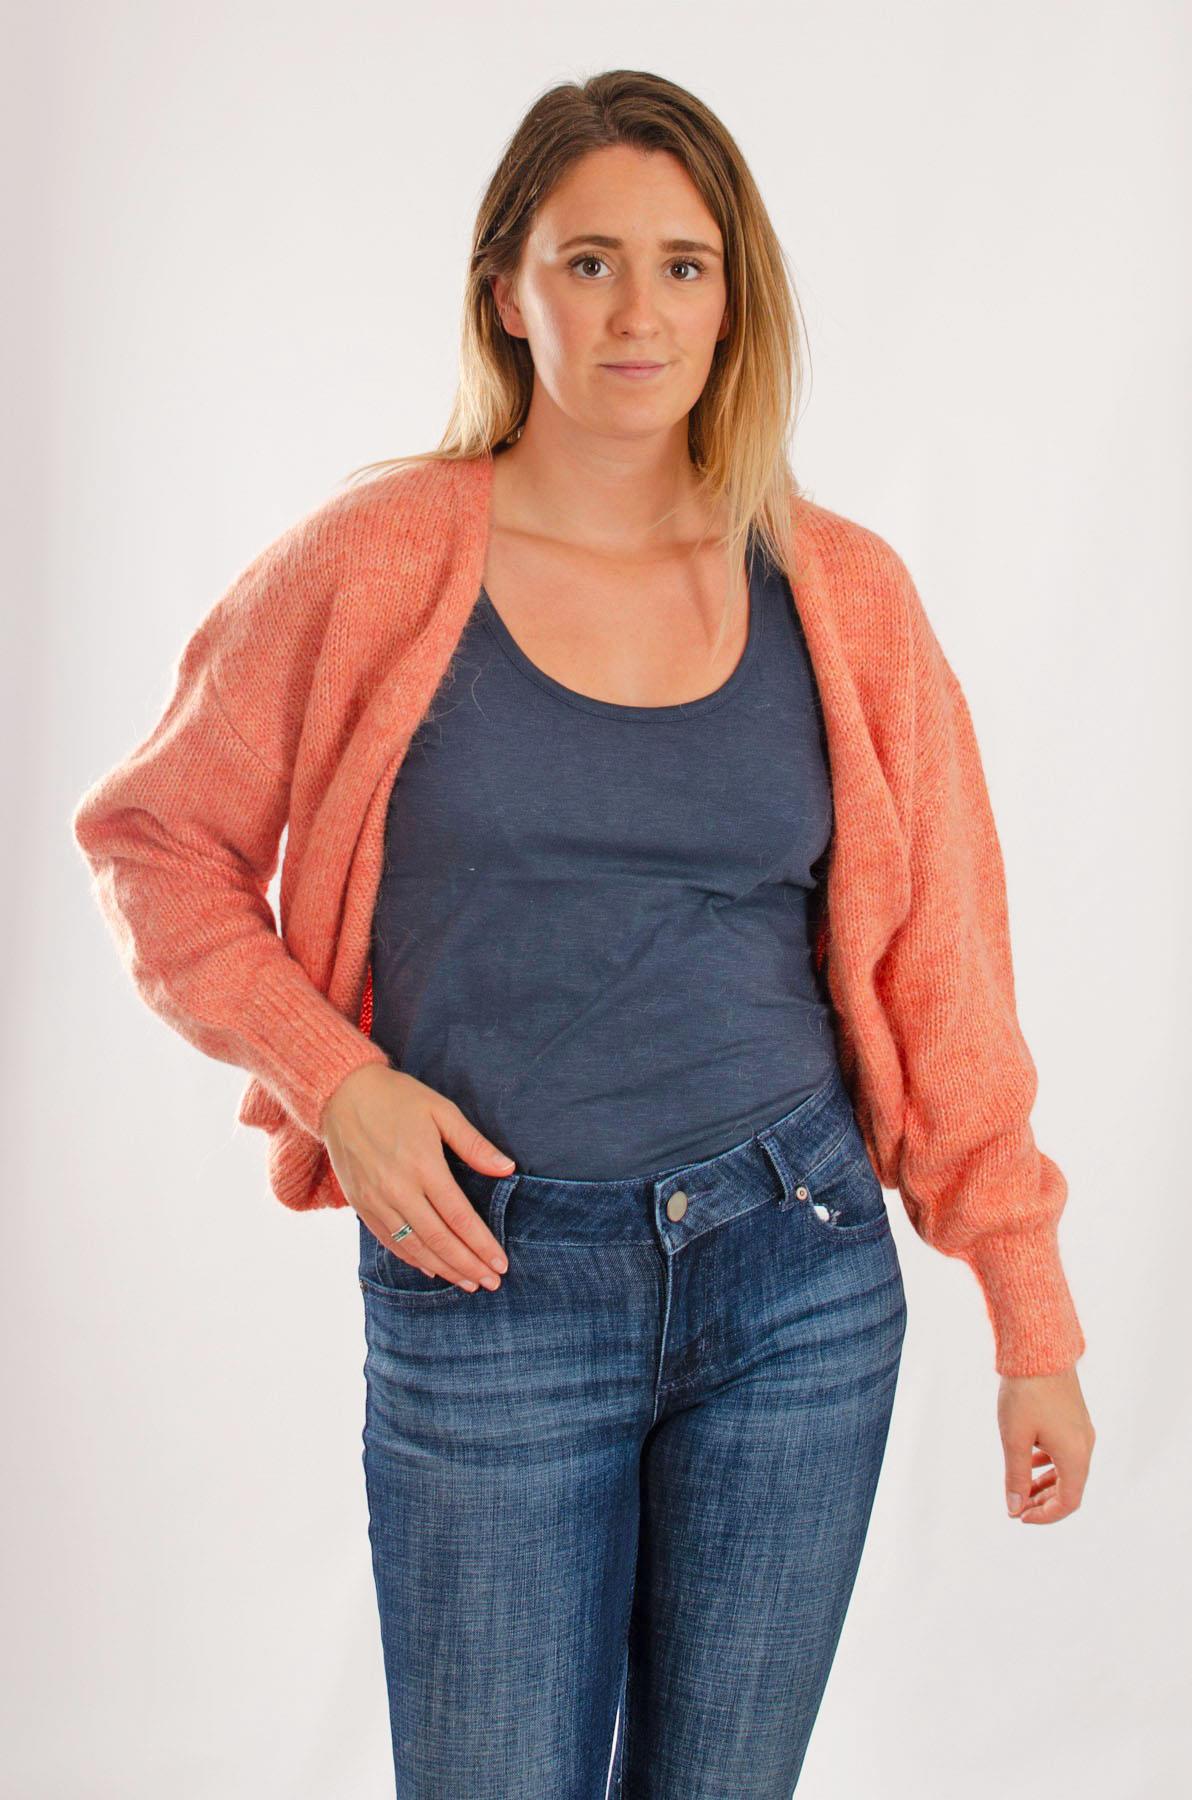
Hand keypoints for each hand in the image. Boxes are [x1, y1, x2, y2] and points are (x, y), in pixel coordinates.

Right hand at [320, 1064, 515, 1292]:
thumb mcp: (441, 1110)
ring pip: (414, 1246)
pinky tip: (431, 1268)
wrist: (340, 1093)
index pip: (459, 1217)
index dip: (482, 1244)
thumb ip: (474, 1144)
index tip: (500, 1264)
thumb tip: (507, 1169)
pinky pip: (389, 1240)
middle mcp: (398, 1189)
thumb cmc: (397, 1098)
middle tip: (491, 1283)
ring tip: (467, 1283)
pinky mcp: (360, 1203)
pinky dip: (412, 1258)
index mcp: (423, 1165)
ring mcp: (376, 1199)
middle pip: (438, 1239)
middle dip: (468, 1265)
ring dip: (443, 1269)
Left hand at [998, 1366, 1095, 1523]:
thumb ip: (1016, 1476)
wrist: (1040, 1350)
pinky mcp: (1074, 1417)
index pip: (1068, 1502)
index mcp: (1075, 1456)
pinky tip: (1031, 1460)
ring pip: (1068, 1469)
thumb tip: (1014, 1508)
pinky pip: (1066, 1451)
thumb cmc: (1026, 1393)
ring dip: (1046, 1483)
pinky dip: (1049, 1463)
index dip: (1045, 1516)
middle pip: (1070, 1488)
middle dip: (1044, 1502)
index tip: (1019, 1517)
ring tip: (1021, 1489)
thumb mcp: (1014, 1438)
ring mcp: (1081, 1430)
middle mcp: (1084, 1445)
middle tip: (1018, 1508)